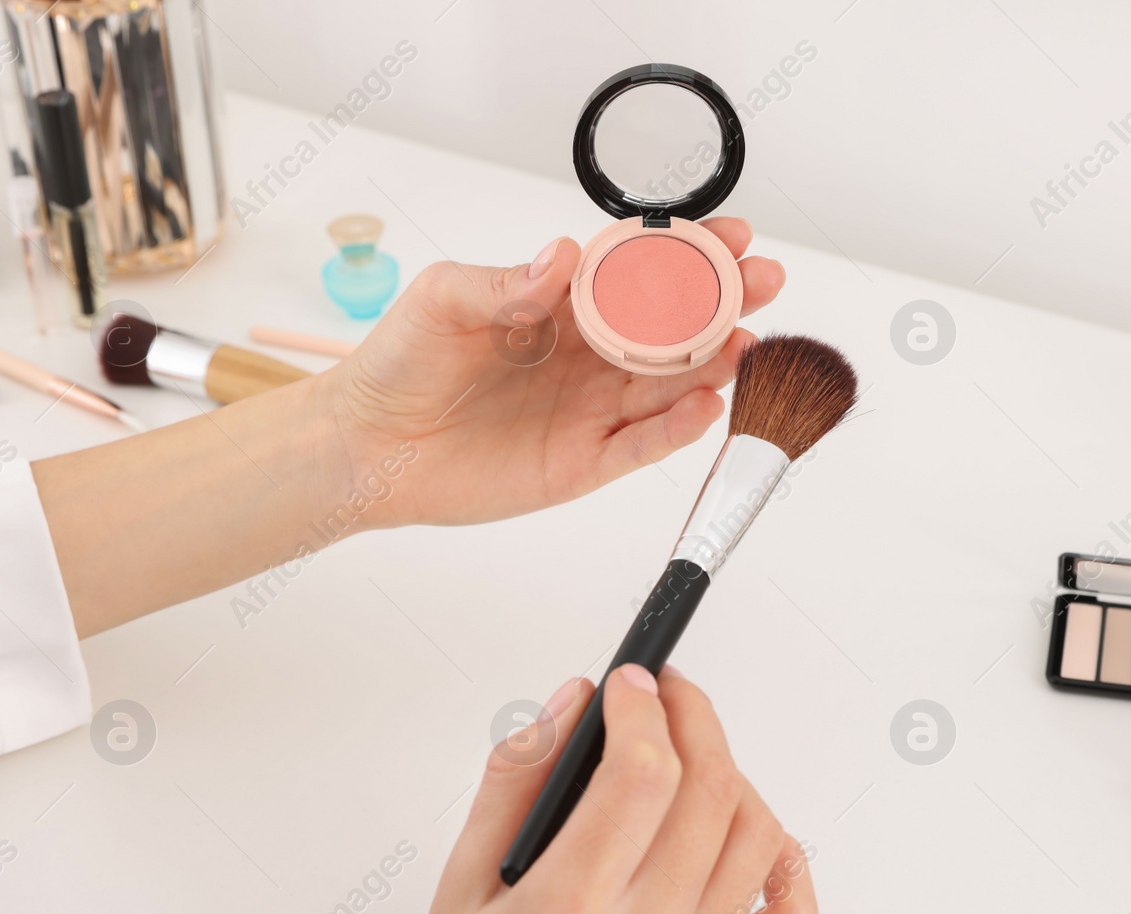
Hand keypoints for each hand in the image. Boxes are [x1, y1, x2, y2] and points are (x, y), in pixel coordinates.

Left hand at [323, 221, 784, 528]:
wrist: (368, 445)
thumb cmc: (400, 363)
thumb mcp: (445, 299)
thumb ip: (508, 282)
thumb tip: (562, 255)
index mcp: (563, 305)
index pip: (640, 273)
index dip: (687, 252)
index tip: (729, 232)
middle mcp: (590, 356)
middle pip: (674, 327)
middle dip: (723, 301)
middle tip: (762, 280)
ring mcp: (593, 410)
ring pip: (671, 384)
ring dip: (713, 363)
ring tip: (746, 342)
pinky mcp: (585, 463)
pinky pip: (644, 445)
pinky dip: (678, 428)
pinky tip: (707, 405)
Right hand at [390, 665, 817, 913]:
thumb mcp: (455, 892)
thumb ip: (514, 785)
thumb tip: (572, 707)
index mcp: (566, 913)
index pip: (642, 773)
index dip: (642, 706)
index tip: (628, 683)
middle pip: (710, 790)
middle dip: (692, 717)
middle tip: (664, 695)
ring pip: (757, 837)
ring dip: (732, 774)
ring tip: (691, 759)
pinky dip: (784, 861)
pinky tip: (746, 835)